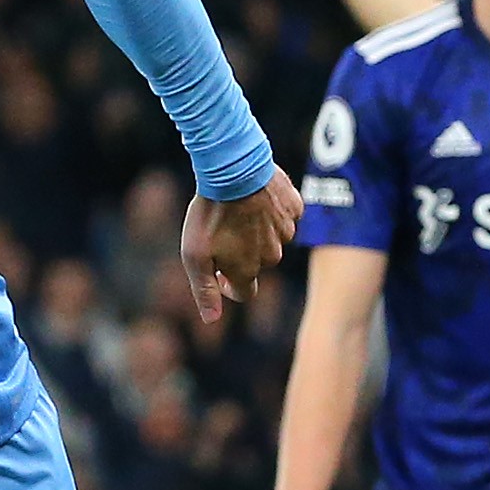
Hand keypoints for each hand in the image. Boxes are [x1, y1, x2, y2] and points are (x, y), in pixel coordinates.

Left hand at [182, 167, 302, 321]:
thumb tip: (211, 319)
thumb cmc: (210, 214)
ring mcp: (286, 231)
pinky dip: (272, 210)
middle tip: (223, 231)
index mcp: (247, 270)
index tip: (217, 270)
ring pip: (272, 238)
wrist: (232, 169)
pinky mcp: (294, 207)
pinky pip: (284, 215)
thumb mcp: (195, 256)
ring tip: (238, 211)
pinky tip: (256, 197)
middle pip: (258, 263)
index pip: (244, 292)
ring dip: (257, 231)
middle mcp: (271, 256)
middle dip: (242, 254)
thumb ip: (204, 290)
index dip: (228, 285)